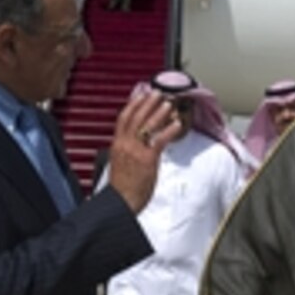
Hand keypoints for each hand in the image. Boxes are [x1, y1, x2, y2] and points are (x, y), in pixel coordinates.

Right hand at [107, 91, 179, 211]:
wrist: (120, 202)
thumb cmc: (122, 187)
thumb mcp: (119, 163)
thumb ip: (126, 151)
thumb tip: (134, 145)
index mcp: (117, 145)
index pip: (124, 118)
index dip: (133, 104)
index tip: (140, 94)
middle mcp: (125, 144)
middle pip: (136, 117)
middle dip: (148, 103)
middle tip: (157, 93)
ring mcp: (136, 151)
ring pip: (147, 125)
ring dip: (160, 112)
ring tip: (169, 104)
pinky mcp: (147, 159)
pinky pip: (160, 140)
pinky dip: (169, 130)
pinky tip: (177, 123)